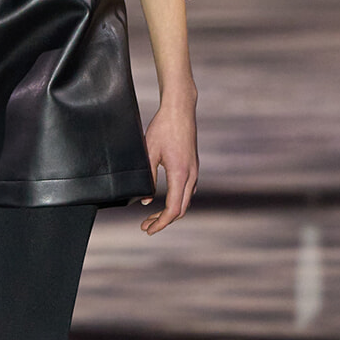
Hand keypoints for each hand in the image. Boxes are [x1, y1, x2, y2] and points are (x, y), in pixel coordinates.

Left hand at [140, 97, 197, 233]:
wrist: (180, 110)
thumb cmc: (162, 128)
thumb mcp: (149, 154)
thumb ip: (148, 179)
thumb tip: (146, 201)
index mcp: (180, 174)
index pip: (173, 209)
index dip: (160, 223)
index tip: (147, 229)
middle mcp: (191, 175)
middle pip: (181, 209)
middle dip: (163, 221)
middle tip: (145, 226)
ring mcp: (194, 171)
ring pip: (185, 201)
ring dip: (170, 212)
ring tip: (151, 216)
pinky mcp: (193, 166)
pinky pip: (187, 191)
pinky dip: (176, 201)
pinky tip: (164, 200)